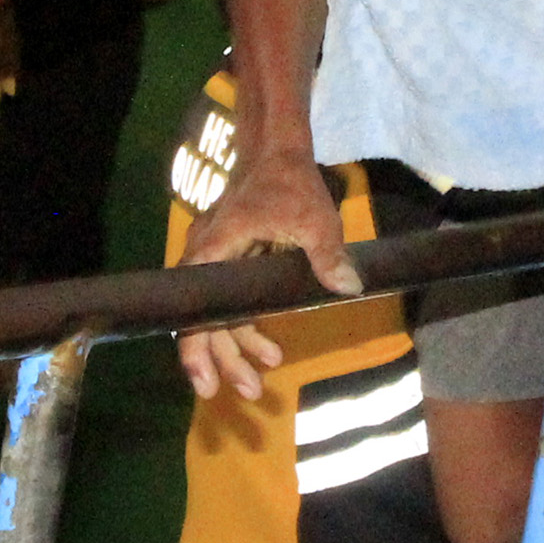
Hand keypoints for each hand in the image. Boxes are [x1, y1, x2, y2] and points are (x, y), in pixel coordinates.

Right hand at [174, 146, 363, 401]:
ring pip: (219, 317)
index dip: (196, 351)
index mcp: (215, 250)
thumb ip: (328, 254)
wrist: (277, 152)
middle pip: (203, 322)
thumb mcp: (315, 217)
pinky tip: (271, 348)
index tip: (207, 383)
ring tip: (266, 373)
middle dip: (225, 360)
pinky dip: (248, 327)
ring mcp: (216, 262)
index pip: (194, 311)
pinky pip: (232, 304)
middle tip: (252, 391)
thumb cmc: (290, 181)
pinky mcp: (231, 263)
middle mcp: (205, 259)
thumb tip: (349, 287)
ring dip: (239, 347)